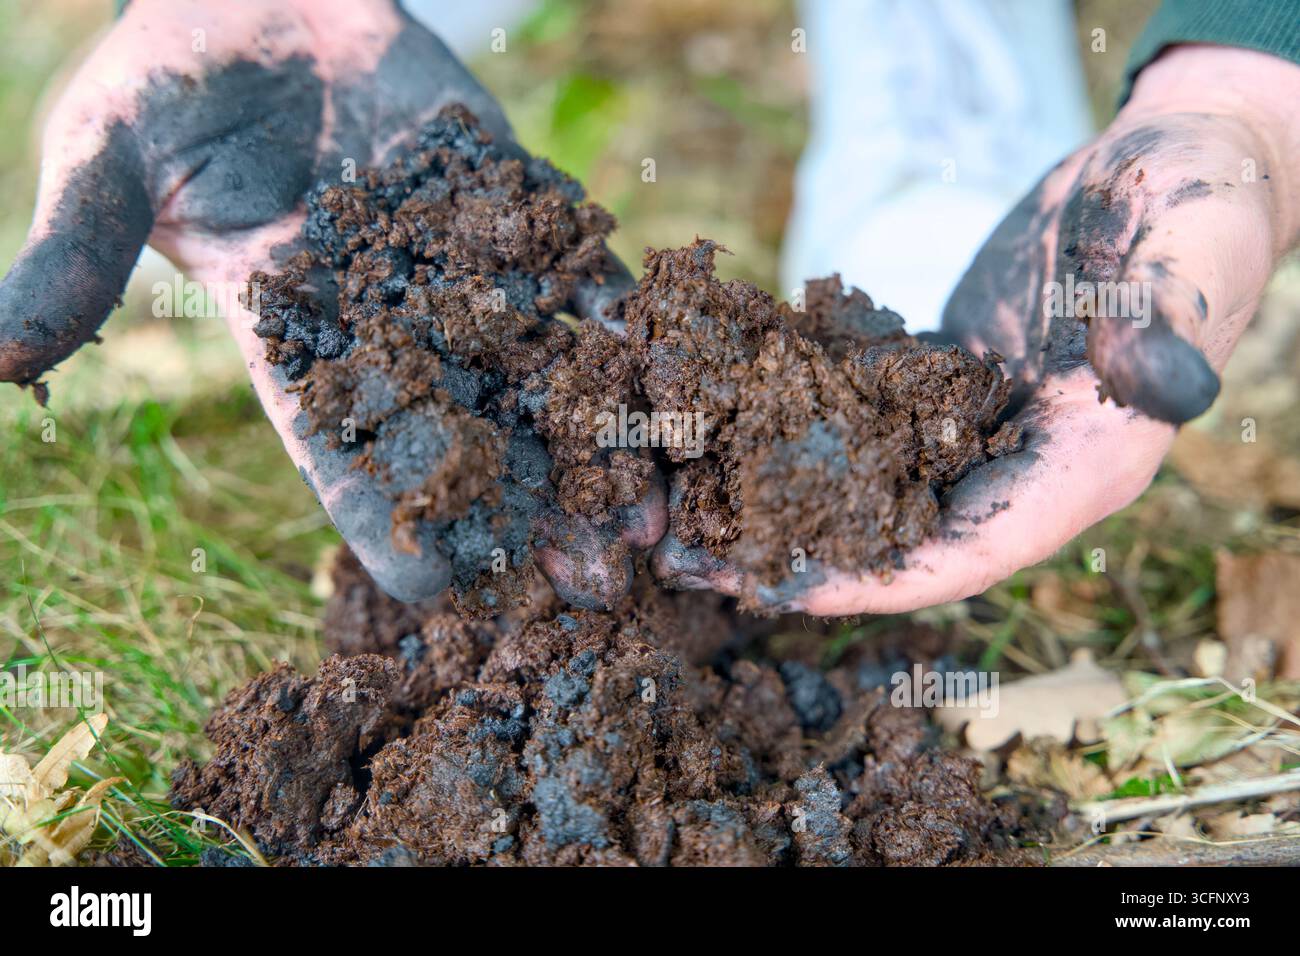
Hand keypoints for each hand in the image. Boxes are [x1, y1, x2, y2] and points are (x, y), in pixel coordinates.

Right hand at [0, 0, 659, 605]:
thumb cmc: (172, 81)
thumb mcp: (108, 159)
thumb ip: (75, 252)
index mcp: (297, 344)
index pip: (343, 456)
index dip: (388, 523)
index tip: (442, 593)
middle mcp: (391, 327)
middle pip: (468, 439)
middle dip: (529, 508)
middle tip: (595, 579)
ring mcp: (462, 271)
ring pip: (537, 373)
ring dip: (596, 438)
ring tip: (656, 508)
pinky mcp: (514, 209)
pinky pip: (575, 270)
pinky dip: (619, 319)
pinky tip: (670, 373)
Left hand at [654, 45, 1299, 614]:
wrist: (1168, 164)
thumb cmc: (1195, 210)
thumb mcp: (1191, 266)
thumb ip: (1160, 335)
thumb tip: (1159, 387)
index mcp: (1078, 469)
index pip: (964, 554)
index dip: (867, 582)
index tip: (771, 594)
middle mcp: (1017, 464)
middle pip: (892, 536)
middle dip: (788, 551)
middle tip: (682, 555)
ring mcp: (973, 423)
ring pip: (859, 479)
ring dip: (767, 491)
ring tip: (672, 493)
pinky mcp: (938, 379)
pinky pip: (854, 411)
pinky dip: (785, 417)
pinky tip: (714, 412)